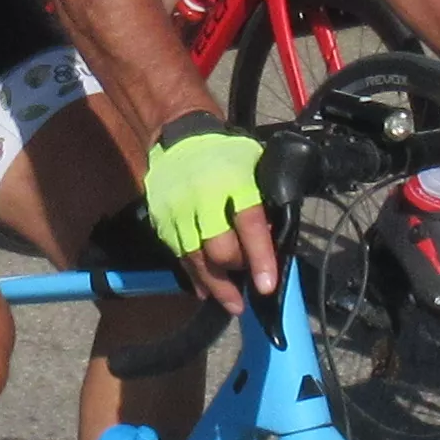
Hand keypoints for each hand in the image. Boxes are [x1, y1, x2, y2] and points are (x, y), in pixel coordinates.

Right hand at [139, 115, 279, 313]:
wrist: (180, 134)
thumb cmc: (227, 153)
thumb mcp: (256, 166)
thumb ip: (265, 200)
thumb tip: (276, 238)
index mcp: (235, 182)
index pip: (249, 225)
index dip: (260, 258)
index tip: (266, 286)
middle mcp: (204, 197)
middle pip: (219, 249)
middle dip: (235, 270)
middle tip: (247, 281)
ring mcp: (179, 210)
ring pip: (197, 259)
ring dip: (216, 286)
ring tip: (232, 304)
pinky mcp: (162, 219)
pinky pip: (179, 255)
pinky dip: (194, 275)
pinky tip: (205, 290)